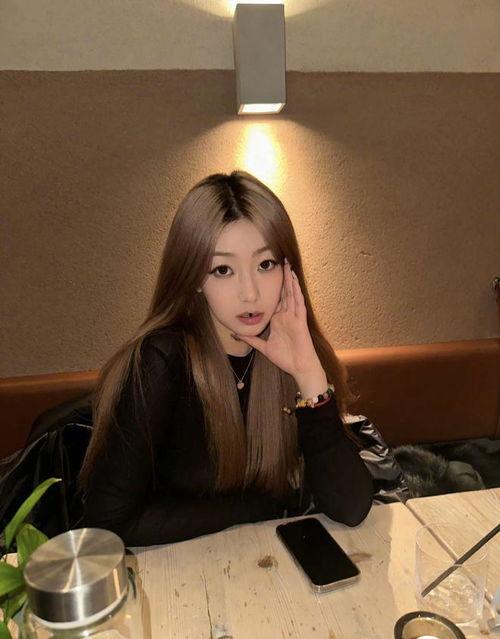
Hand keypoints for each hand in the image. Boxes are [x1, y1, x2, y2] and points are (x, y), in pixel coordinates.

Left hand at [231, 259, 321, 378]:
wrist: (299, 368)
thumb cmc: (285, 358)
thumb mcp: (263, 347)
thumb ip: (251, 340)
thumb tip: (236, 335)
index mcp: (278, 320)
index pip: (275, 300)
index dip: (272, 287)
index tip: (266, 274)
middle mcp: (286, 316)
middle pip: (284, 293)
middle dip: (282, 278)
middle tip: (280, 261)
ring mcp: (294, 317)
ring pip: (292, 294)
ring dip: (290, 280)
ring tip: (287, 265)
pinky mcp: (300, 320)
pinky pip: (298, 303)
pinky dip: (296, 291)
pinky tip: (294, 280)